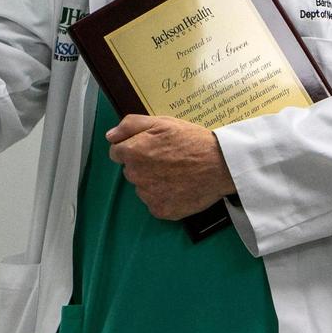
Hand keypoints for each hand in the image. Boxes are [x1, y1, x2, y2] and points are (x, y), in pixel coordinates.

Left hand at [106, 115, 235, 219]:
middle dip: (143, 165)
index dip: (132, 148)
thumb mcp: (161, 122)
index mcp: (132, 152)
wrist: (221, 165)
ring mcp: (148, 195)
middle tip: (166, 159)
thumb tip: (110, 136)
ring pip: (142, 187)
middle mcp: (136, 175)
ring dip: (152, 182)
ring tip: (175, 173)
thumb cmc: (192, 141)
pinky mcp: (160, 210)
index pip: (116, 153)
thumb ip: (130, 125)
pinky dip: (163, 197)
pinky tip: (178, 187)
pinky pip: (154, 203)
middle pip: (130, 170)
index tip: (148, 149)